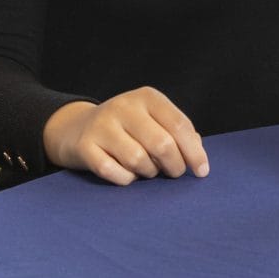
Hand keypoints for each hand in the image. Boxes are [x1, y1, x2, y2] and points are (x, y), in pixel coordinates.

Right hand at [42, 87, 209, 185]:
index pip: (179, 124)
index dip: (194, 152)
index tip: (201, 171)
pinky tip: (126, 173)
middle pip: (162, 144)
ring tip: (146, 169)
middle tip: (173, 173)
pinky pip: (115, 173)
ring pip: (139, 161)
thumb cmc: (127, 129)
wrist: (76, 128)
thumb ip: (179, 133)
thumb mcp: (153, 121)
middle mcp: (123, 106)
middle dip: (174, 166)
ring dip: (148, 173)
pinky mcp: (85, 146)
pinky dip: (126, 180)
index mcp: (146, 97)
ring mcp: (102, 125)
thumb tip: (197, 151)